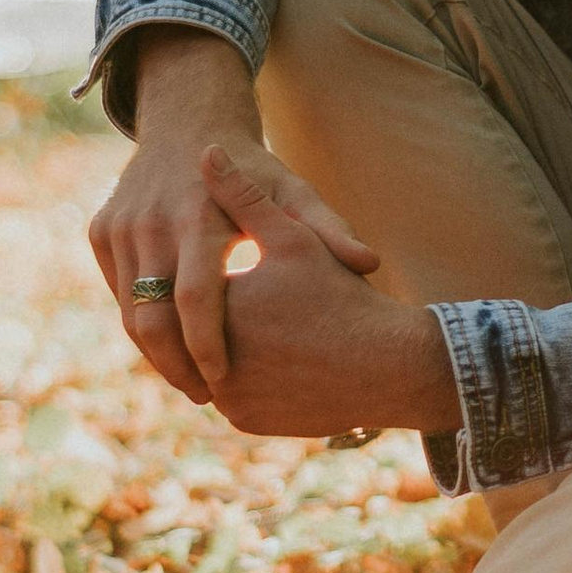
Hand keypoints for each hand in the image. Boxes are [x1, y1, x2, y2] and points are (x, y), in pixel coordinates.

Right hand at [88, 29, 379, 404]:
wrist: (187, 124)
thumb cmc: (255, 169)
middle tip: (206, 396)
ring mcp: (120, 226)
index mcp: (199, 214)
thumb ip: (328, 228)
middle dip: (174, 366)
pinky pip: (118, 294)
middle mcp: (151, 220)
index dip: (206, 344)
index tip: (224, 380)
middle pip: (150, 316)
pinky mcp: (102, 232)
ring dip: (156, 355)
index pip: (196, 295)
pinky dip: (142, 327)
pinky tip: (172, 350)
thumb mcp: (293, 190)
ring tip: (192, 383)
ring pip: (129, 312)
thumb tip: (370, 264)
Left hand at [199, 149, 460, 440]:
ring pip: (203, 364)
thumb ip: (243, 196)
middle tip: (230, 290)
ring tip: (247, 319)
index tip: (212, 252)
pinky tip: (266, 356)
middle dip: (196, 310)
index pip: (180, 285)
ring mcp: (226, 397)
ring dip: (211, 346)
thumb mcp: (295, 237)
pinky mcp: (247, 422)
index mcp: (213, 305)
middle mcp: (209, 358)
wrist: (391, 367)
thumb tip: (206, 149)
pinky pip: (228, 395)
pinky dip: (238, 378)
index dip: (195, 267)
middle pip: (184, 328)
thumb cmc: (342, 296)